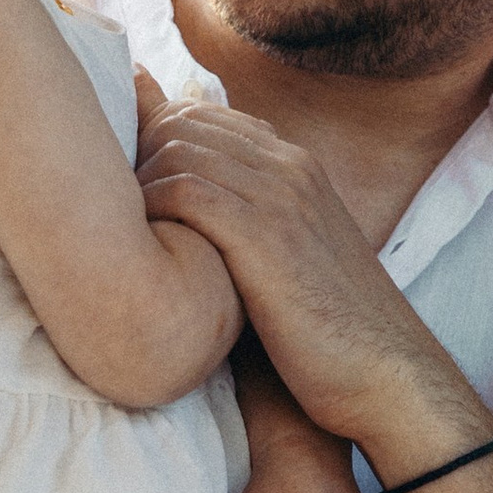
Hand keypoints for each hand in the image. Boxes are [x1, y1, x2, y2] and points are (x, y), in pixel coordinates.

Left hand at [138, 102, 471, 461]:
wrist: (387, 376)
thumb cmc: (331, 335)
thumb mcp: (292, 264)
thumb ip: (247, 229)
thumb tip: (188, 232)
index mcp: (298, 166)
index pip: (206, 116)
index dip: (155, 142)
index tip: (123, 186)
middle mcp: (290, 167)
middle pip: (184, 123)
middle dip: (135, 157)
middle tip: (106, 211)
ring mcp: (280, 196)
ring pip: (178, 150)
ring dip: (136, 185)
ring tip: (116, 232)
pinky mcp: (265, 235)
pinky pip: (185, 191)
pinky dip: (151, 210)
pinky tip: (142, 249)